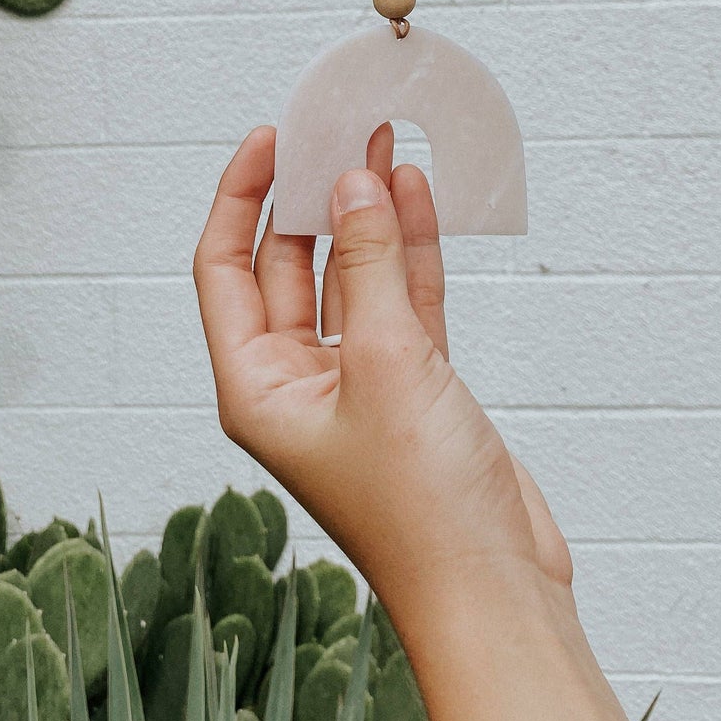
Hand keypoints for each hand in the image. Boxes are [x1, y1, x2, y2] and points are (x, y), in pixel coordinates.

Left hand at [193, 123, 570, 616]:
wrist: (496, 592)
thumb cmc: (422, 513)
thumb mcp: (387, 366)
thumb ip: (368, 268)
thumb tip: (351, 184)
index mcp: (256, 388)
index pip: (225, 268)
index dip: (241, 198)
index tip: (269, 138)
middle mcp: (297, 384)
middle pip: (286, 266)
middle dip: (310, 196)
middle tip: (336, 128)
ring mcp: (357, 386)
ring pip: (351, 278)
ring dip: (365, 215)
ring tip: (380, 141)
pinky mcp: (414, 391)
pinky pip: (401, 302)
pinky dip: (409, 252)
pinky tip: (416, 197)